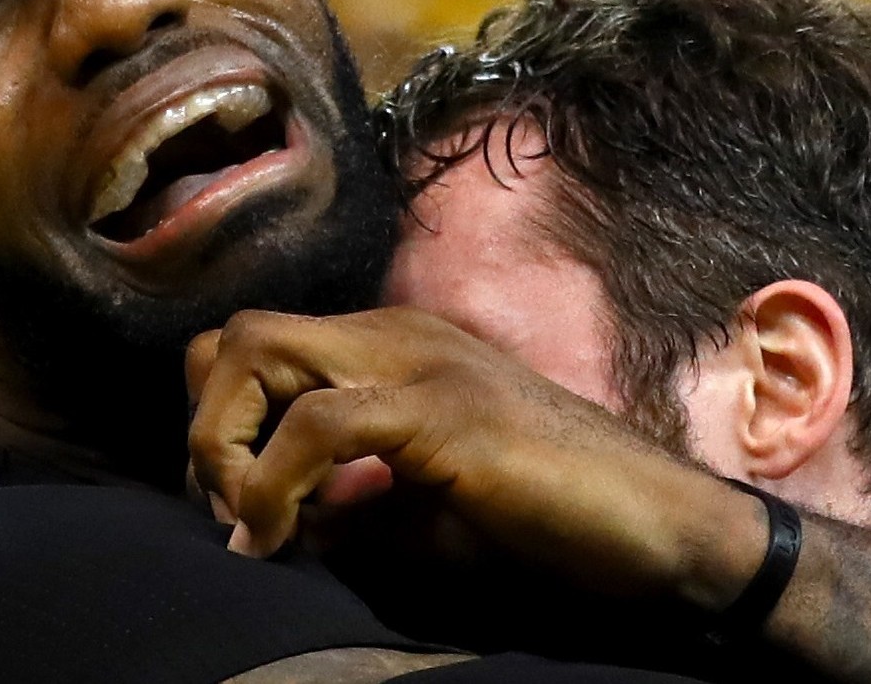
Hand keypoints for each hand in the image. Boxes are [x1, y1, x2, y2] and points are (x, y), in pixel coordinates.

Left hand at [186, 307, 763, 608]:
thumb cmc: (553, 517)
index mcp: (394, 349)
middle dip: (207, 426)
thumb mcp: (423, 508)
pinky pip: (319, 421)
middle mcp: (398, 337)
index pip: (256, 343)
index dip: (219, 419)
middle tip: (232, 512)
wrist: (663, 528)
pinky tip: (282, 536)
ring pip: (258, 351)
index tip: (235, 506)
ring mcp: (422, 364)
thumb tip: (265, 524)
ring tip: (254, 524)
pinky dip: (274, 482)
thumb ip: (347, 500)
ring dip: (224, 446)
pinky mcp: (446, 412)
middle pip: (241, 335)